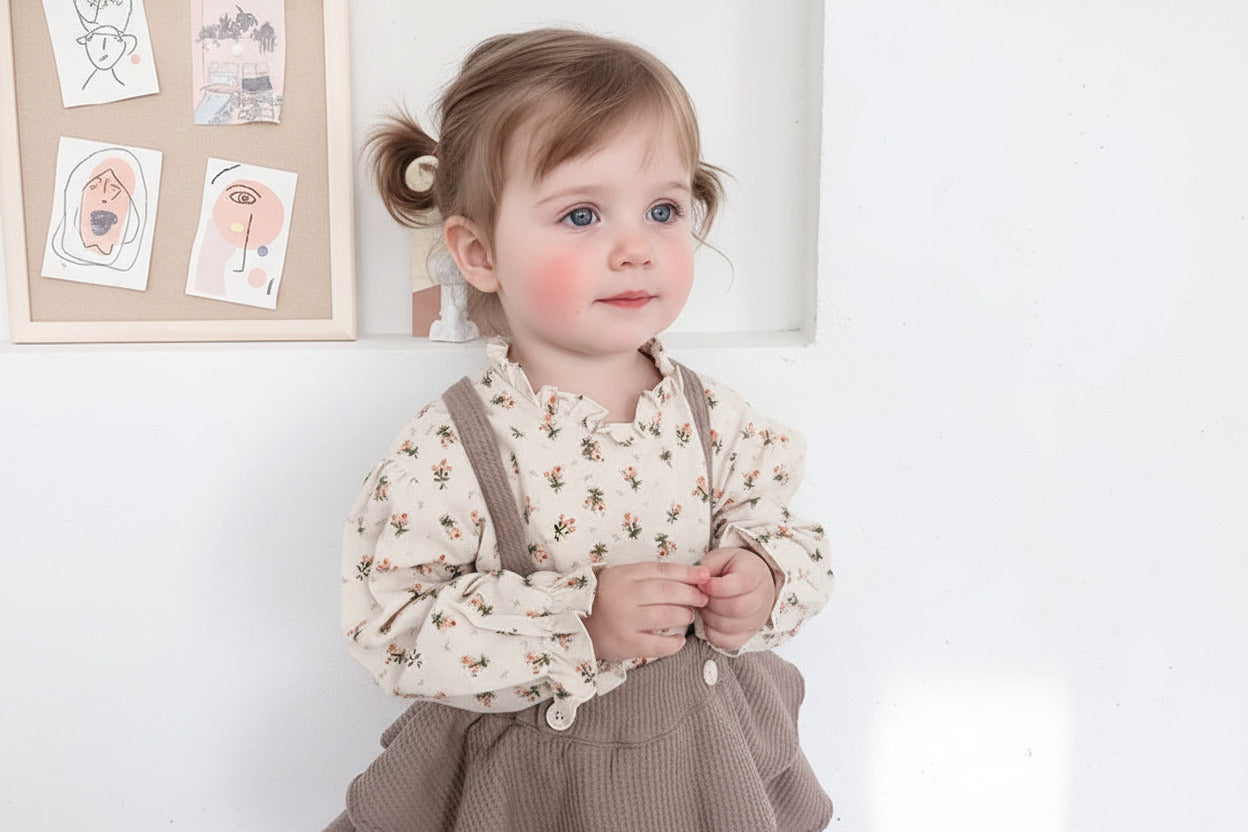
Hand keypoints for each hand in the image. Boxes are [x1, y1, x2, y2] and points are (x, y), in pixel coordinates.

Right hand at [582, 562, 709, 660]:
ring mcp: (624, 620)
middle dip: (692, 594)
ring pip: (666, 615)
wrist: (574, 625)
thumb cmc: (604, 599)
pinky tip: (679, 640)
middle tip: (702, 598)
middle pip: (668, 591)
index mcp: (623, 575)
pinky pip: (657, 645)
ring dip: (684, 615)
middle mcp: (624, 595)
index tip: (705, 576)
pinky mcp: (625, 643)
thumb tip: (690, 576)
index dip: (688, 573)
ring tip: (689, 615)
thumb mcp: (620, 577)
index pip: (663, 570)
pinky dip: (673, 643)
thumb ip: (648, 575)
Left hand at [698, 547, 777, 651]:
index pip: (737, 586)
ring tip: (705, 607)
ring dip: (710, 618)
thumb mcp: (721, 557)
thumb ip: (708, 566)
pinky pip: (728, 642)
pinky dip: (713, 633)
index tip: (702, 584)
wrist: (754, 580)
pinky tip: (710, 620)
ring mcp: (757, 619)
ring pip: (730, 627)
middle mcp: (762, 599)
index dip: (714, 587)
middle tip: (701, 597)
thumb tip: (698, 583)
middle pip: (736, 608)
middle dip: (711, 604)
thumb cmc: (734, 568)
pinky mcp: (749, 634)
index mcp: (755, 575)